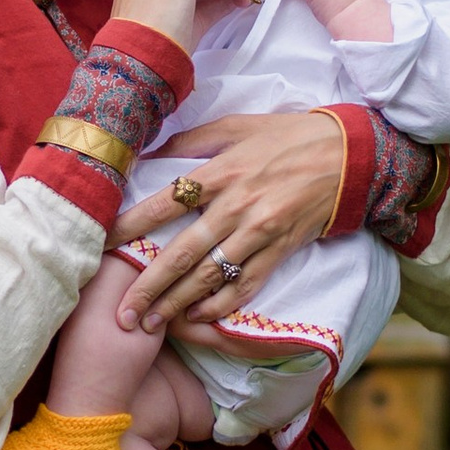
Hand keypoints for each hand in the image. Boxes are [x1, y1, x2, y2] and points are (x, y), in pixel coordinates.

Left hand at [114, 104, 352, 331]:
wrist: (349, 154)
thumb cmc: (287, 136)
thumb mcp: (236, 125)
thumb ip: (190, 140)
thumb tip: (148, 154)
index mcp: (220, 172)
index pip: (163, 204)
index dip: (129, 227)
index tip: (100, 246)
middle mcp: (237, 206)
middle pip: (183, 253)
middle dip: (148, 286)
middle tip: (121, 312)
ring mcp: (261, 232)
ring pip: (211, 276)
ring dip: (178, 304)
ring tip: (149, 324)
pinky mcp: (282, 250)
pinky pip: (247, 285)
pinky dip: (221, 306)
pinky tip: (197, 319)